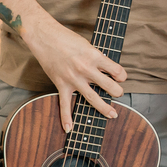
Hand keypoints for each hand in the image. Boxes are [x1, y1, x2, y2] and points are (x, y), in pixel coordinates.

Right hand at [27, 16, 125, 130]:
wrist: (45, 37)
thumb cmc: (67, 38)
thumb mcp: (88, 45)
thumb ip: (97, 58)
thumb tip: (106, 69)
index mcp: (95, 56)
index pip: (116, 70)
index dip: (122, 75)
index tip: (121, 77)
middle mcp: (86, 68)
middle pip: (108, 85)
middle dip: (117, 92)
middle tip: (120, 94)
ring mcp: (73, 78)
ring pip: (92, 97)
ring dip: (103, 107)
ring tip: (113, 114)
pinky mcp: (61, 84)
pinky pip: (64, 104)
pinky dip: (66, 117)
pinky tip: (69, 128)